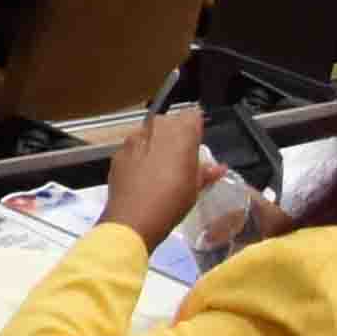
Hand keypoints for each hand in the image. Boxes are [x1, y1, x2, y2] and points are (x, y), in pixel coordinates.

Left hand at [101, 105, 215, 251]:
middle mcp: (155, 128)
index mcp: (180, 132)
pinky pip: (133, 147)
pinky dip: (139, 155)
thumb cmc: (171, 201)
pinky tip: (142, 175)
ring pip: (149, 133)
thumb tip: (218, 168)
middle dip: (175, 136)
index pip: (193, 116)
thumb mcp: (195, 188)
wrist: (132, 219)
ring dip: (156, 144)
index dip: (196, 130)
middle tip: (181, 159)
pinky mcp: (117, 153)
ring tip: (161, 168)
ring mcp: (132, 139)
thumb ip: (206, 172)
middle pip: (170, 122)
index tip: (196, 145)